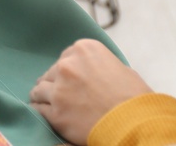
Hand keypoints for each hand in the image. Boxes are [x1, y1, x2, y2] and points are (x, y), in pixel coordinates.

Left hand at [29, 39, 152, 143]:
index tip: (71, 79)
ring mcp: (59, 89)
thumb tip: (92, 72)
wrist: (137, 125)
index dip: (69, 70)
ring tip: (49, 102)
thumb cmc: (135, 99)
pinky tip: (46, 113)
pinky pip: (39, 108)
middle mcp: (67, 65)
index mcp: (84, 50)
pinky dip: (42, 110)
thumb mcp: (121, 69)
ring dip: (44, 95)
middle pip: (52, 72)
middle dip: (57, 82)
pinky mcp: (55, 113)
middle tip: (64, 94)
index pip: (66, 57)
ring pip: (40, 89)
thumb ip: (99, 66)